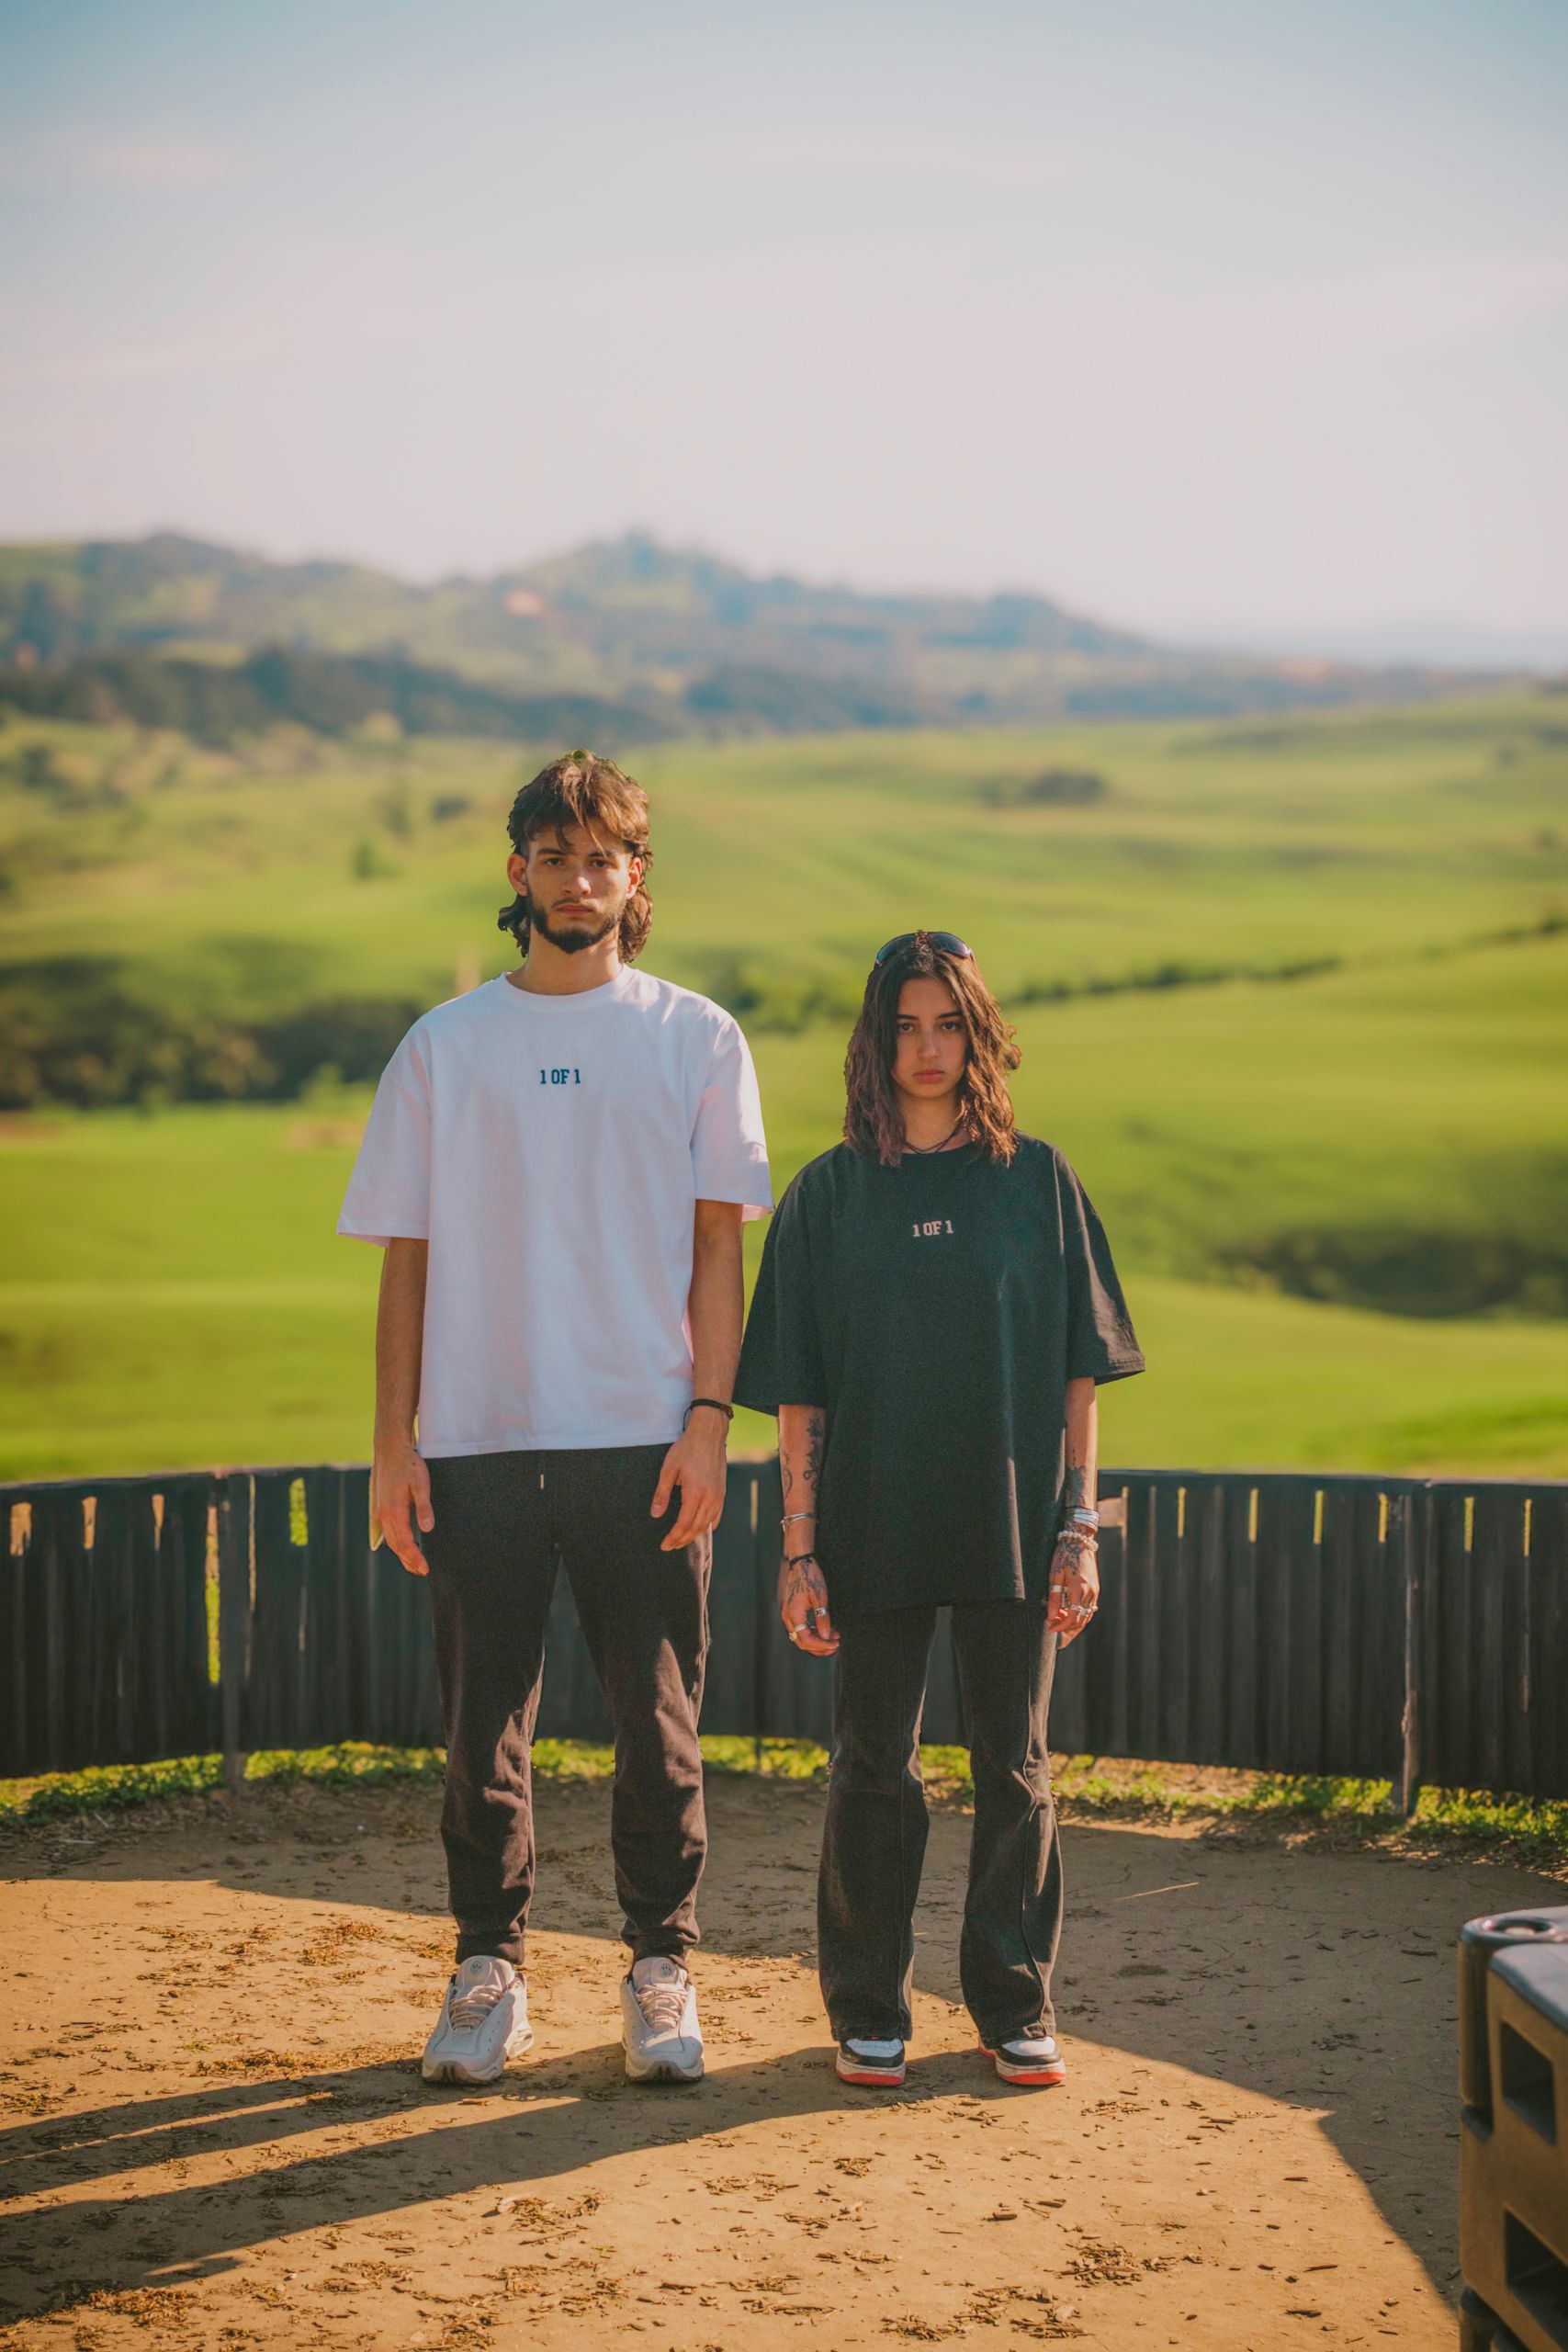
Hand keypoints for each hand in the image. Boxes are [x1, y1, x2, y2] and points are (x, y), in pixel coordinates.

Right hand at [372, 1438, 433, 1576]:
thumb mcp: (421, 1484)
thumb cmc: (409, 1465)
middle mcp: (385, 1514)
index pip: (404, 1542)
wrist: (391, 1449)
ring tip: (414, 1564)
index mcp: (394, 1511)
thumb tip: (427, 1529)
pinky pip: (388, 1532)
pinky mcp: (382, 1507)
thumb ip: (424, 1507)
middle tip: (423, 1571)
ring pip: (390, 1540)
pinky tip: (404, 1545)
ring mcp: (382, 1511)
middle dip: (408, 1561)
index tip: (425, 1568)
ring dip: (402, 1554)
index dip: (415, 1557)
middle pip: (396, 1545)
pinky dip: (396, 1543)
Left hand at [652, 1420, 726, 1550]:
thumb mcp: (668, 1469)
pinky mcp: (722, 1492)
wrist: (709, 1433)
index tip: (664, 1545)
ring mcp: (718, 1495)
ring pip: (707, 1524)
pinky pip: (716, 1516)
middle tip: (670, 1546)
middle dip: (682, 1540)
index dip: (673, 1537)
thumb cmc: (686, 1449)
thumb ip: (662, 1494)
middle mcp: (709, 1497)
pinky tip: (701, 1529)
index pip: (683, 1524)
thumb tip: (655, 1514)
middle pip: (695, 1528)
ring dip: (694, 1535)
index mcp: (695, 1493)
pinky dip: (708, 1526)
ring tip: (682, 1540)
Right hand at [779, 1551, 837, 1656]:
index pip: (806, 1639)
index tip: (835, 1645)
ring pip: (801, 1636)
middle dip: (820, 1647)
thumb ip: (823, 1619)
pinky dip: (813, 1632)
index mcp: (793, 1615)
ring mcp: (788, 1615)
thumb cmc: (810, 1577)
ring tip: (835, 1638)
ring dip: (818, 1640)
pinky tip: (827, 1630)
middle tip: (836, 1646)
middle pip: (802, 1642)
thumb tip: (826, 1637)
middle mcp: (787, 1617)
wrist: (801, 1562)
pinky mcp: (791, 1612)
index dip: (821, 1645)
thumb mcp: (820, 1598)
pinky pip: (801, 1628)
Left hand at [1047, 1530, 1098, 1647]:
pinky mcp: (1095, 1588)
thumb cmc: (1064, 1554)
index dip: (1061, 1626)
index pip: (1072, 1617)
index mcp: (1080, 1589)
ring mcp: (1095, 1591)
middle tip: (1056, 1639)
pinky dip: (1080, 1615)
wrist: (1080, 1539)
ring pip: (1086, 1616)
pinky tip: (1069, 1615)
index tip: (1050, 1628)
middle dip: (1068, 1631)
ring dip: (1074, 1624)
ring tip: (1060, 1628)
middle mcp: (1090, 1592)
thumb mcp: (1055, 1574)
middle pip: (1081, 1621)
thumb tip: (1051, 1616)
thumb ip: (1054, 1597)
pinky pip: (1089, 1608)